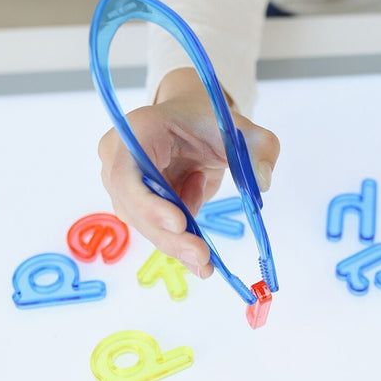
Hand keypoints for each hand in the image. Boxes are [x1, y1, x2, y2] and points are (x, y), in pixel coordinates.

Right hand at [98, 68, 279, 277]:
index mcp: (138, 130)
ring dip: (177, 242)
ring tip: (206, 249)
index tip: (179, 223)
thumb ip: (259, 148)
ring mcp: (124, 184)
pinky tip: (200, 251)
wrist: (193, 129)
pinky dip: (179, 243)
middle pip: (133, 207)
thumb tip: (262, 181)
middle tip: (203, 257)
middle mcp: (118, 158)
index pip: (127, 173)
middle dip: (169, 237)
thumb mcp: (240, 129)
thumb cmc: (208, 123)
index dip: (147, 202)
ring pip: (144, 225)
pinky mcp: (136, 205)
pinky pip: (155, 231)